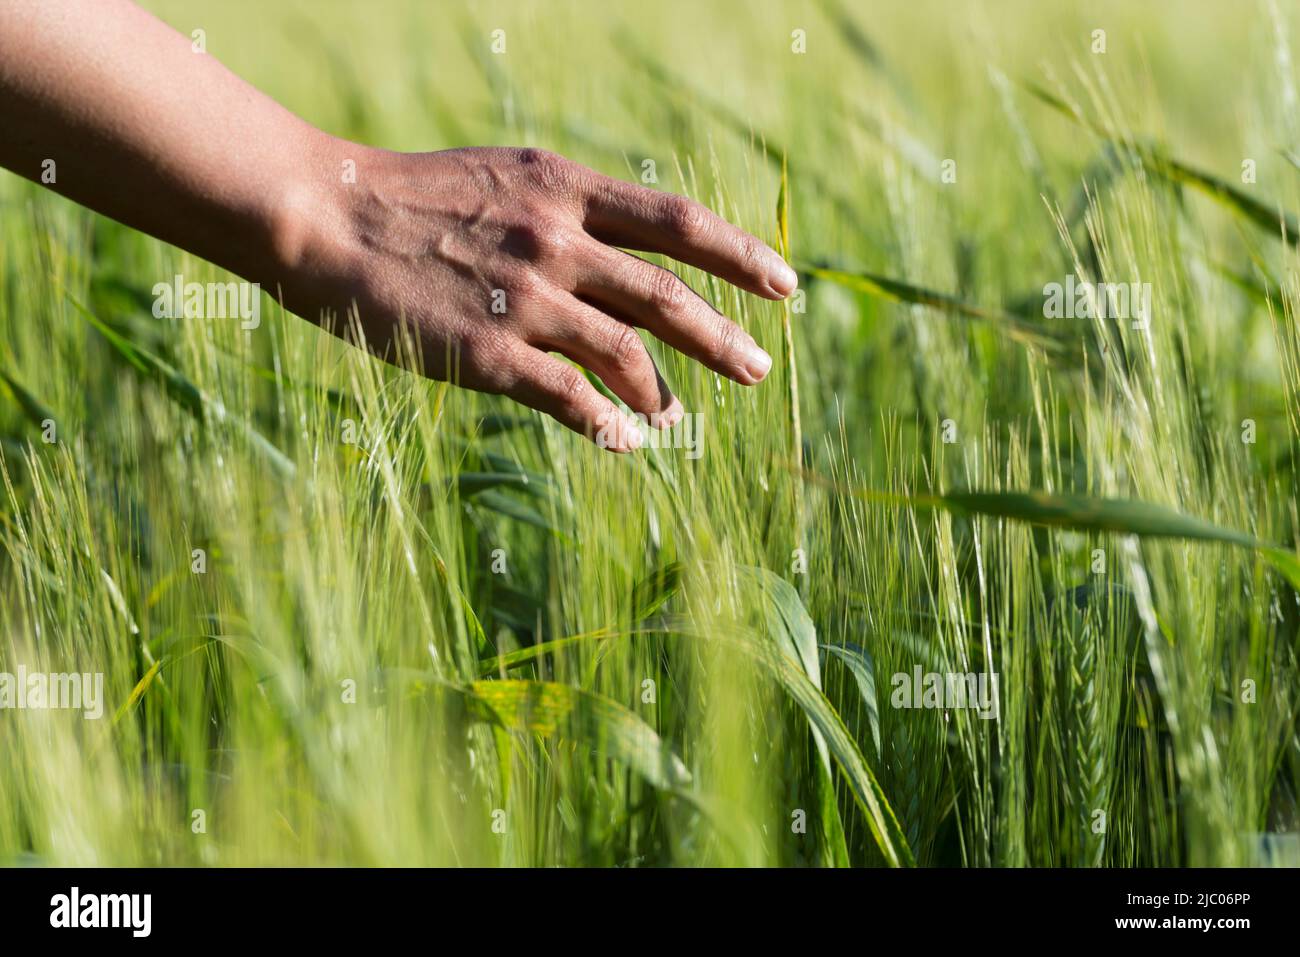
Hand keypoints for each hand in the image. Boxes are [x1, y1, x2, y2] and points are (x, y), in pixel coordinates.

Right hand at [279, 144, 796, 450]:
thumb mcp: (503, 179)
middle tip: (760, 370)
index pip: (679, 224)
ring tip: (682, 421)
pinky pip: (571, 399)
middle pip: (669, 297)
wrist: (324, 215)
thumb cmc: (410, 197)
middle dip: (724, 338)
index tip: (785, 285)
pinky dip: (608, 424)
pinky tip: (625, 443)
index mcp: (565, 190)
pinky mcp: (491, 354)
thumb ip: (567, 214)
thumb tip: (619, 263)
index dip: (740, 256)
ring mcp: (528, 299)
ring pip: (628, 355)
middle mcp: (558, 240)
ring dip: (666, 394)